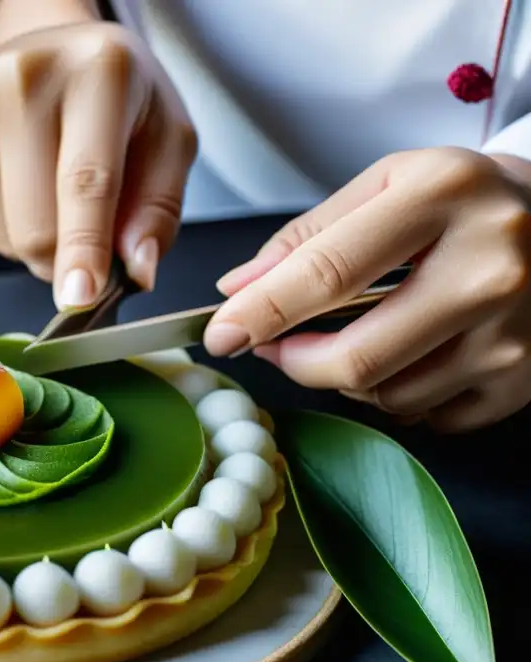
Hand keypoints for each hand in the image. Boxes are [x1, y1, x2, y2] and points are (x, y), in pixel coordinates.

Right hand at [0, 18, 195, 308]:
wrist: (53, 57)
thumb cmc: (116, 103)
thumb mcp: (166, 143)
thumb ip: (158, 210)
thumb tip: (135, 270)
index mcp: (99, 71)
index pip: (86, 181)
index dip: (83, 247)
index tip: (78, 298)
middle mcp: (23, 76)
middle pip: (35, 229)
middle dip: (64, 254)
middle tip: (82, 220)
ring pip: (0, 238)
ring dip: (28, 240)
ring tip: (42, 183)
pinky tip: (8, 179)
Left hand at [204, 147, 530, 431]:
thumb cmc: (461, 199)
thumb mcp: (386, 184)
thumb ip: (307, 235)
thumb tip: (237, 290)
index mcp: (442, 197)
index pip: (328, 272)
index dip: (263, 312)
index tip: (221, 335)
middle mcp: (487, 268)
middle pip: (357, 359)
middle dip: (295, 363)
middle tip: (274, 347)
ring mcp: (513, 334)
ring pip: (387, 397)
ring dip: (346, 378)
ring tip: (352, 335)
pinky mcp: (525, 380)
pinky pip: (427, 417)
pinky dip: (395, 395)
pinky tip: (406, 354)